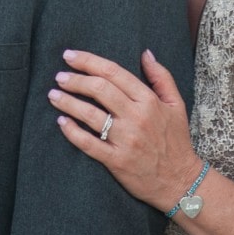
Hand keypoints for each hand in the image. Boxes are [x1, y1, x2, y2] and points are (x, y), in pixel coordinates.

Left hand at [50, 49, 201, 212]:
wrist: (180, 181)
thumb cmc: (176, 141)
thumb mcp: (176, 105)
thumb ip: (161, 77)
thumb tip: (145, 53)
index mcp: (149, 100)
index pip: (114, 73)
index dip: (89, 61)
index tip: (70, 56)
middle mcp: (137, 117)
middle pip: (99, 89)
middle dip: (75, 80)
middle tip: (59, 77)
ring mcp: (125, 140)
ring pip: (90, 114)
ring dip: (68, 102)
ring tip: (53, 95)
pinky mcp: (116, 160)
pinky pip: (88, 144)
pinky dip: (72, 132)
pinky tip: (61, 122)